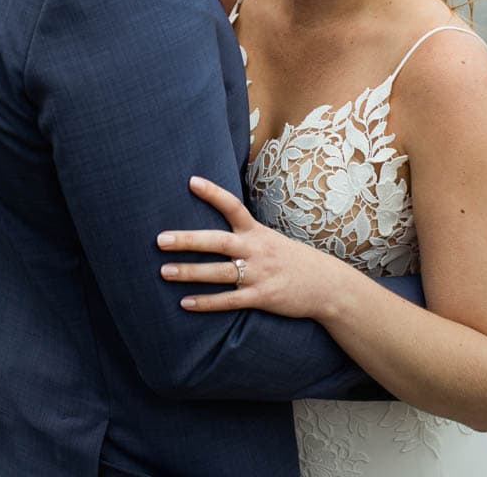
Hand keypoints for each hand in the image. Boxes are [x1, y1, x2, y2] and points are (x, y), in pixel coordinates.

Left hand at [157, 176, 351, 318]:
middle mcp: (256, 250)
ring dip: (190, 272)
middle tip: (160, 239)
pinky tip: (185, 303)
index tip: (191, 181)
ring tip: (164, 271)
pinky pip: (229, 301)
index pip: (233, 207)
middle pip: (218, 242)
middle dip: (188, 240)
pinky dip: (206, 303)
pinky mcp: (262, 297)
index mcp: (257, 232)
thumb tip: (214, 230)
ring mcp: (259, 274)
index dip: (213, 193)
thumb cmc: (292, 260)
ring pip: (218, 273)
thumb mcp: (270, 239)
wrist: (326, 285)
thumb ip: (245, 235)